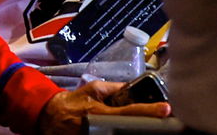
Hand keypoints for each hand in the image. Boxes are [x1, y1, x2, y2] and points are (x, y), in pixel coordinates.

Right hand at [36, 81, 170, 134]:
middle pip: (129, 129)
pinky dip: (123, 132)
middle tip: (161, 118)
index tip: (165, 109)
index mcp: (100, 112)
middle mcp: (99, 127)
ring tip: (148, 122)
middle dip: (146, 123)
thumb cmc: (74, 101)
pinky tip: (131, 127)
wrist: (51, 117)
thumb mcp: (93, 88)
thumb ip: (114, 88)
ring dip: (135, 129)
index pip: (130, 112)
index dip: (149, 112)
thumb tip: (132, 86)